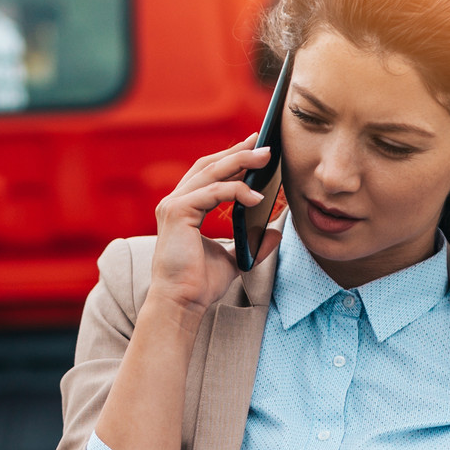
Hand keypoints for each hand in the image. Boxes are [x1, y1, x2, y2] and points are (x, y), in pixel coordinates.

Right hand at [93, 143, 281, 449]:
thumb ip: (252, 242)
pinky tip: (257, 197)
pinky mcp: (177, 213)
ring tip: (266, 159)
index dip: (233, 157)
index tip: (257, 148)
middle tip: (266, 145)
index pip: (210, 173)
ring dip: (241, 162)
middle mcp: (175, 201)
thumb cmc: (200, 284)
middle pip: (210, 165)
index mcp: (185, 207)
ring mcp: (173, 205)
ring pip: (212, 172)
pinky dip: (236, 192)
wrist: (182, 304)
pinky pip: (212, 193)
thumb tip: (275, 231)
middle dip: (239, 152)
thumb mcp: (235, 258)